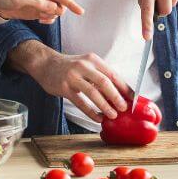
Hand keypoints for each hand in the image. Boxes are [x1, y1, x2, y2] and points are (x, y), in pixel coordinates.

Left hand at [0, 0, 83, 23]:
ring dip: (50, 16)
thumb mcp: (20, 0)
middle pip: (59, 4)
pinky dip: (47, 20)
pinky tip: (39, 20)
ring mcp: (39, 3)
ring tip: (38, 17)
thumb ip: (38, 4)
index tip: (80, 12)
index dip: (70, 3)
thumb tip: (54, 8)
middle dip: (56, 12)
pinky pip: (48, 16)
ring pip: (54, 12)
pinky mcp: (35, 11)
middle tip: (43, 15)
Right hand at [10, 41, 128, 121]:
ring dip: (104, 105)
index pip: (113, 74)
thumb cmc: (70, 67)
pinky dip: (90, 112)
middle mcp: (83, 66)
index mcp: (93, 60)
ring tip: (112, 115)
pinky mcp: (64, 87)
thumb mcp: (87, 65)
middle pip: (104, 82)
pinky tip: (97, 118)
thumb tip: (119, 93)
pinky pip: (80, 102)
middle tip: (124, 108)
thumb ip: (100, 76)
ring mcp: (73, 76)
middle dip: (116, 97)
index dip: (124, 87)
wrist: (45, 64)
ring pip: (92, 92)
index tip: (132, 98)